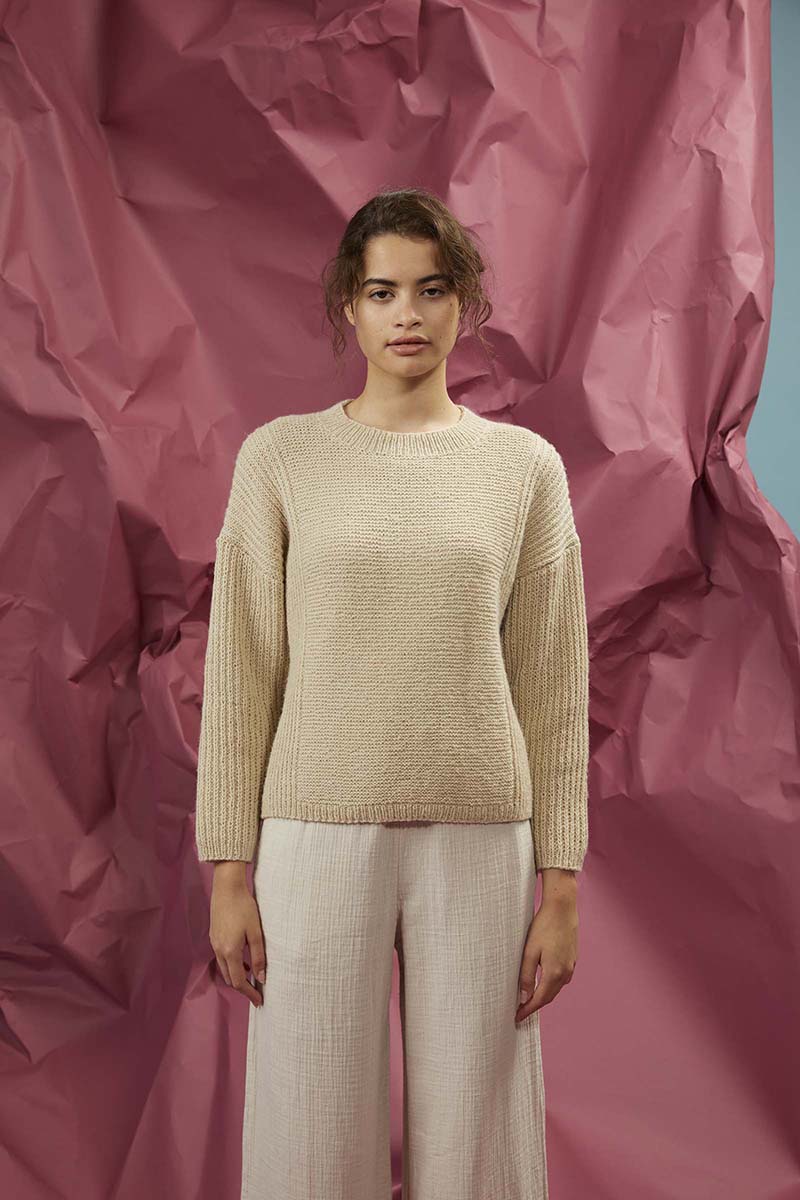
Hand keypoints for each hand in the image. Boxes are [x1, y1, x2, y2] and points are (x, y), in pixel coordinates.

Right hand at [209, 862, 266, 1006]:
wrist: (226, 887)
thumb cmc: (244, 907)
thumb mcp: (255, 932)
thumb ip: (258, 956)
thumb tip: (261, 978)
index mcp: (230, 951)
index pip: (238, 981)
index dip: (249, 993)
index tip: (259, 1000)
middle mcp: (219, 950)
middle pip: (229, 978)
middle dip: (242, 988)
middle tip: (257, 992)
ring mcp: (214, 943)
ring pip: (225, 969)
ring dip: (237, 976)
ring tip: (252, 978)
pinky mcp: (214, 936)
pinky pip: (222, 958)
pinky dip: (232, 965)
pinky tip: (243, 961)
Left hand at [516, 884, 578, 1022]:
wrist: (562, 908)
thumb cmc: (544, 926)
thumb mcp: (529, 952)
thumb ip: (527, 976)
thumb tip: (524, 998)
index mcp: (554, 973)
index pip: (539, 1000)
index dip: (527, 1010)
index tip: (517, 1017)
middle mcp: (565, 973)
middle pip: (548, 996)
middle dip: (535, 1006)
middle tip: (521, 1011)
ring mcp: (571, 966)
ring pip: (555, 988)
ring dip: (543, 995)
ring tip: (529, 999)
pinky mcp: (572, 958)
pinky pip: (561, 978)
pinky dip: (550, 985)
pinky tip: (542, 981)